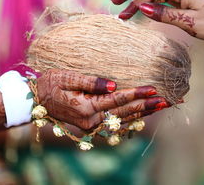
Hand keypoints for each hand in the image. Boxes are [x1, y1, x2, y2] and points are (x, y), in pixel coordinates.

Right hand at [36, 69, 170, 129]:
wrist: (35, 101)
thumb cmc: (49, 84)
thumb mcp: (66, 77)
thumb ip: (90, 81)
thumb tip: (113, 85)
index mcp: (86, 108)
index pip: (117, 99)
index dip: (136, 94)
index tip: (153, 89)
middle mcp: (92, 121)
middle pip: (125, 112)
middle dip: (147, 106)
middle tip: (168, 100)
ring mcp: (92, 126)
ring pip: (124, 120)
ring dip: (144, 113)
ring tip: (162, 106)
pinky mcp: (92, 126)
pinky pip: (116, 123)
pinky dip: (132, 119)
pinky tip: (144, 114)